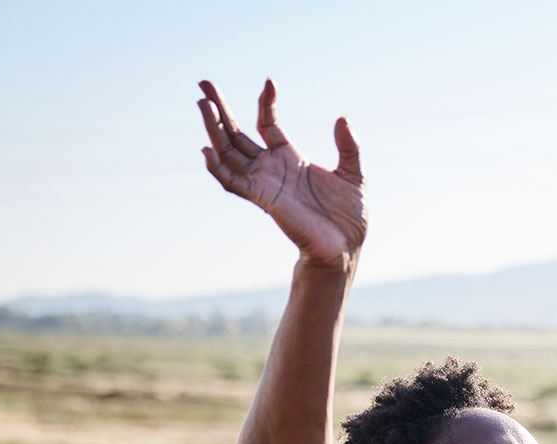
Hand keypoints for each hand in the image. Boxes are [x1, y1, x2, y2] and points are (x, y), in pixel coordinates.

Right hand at [198, 79, 366, 266]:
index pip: (267, 124)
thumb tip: (342, 118)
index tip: (269, 82)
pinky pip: (233, 182)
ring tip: (203, 105)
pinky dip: (218, 168)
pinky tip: (207, 149)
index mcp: (290, 158)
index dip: (265, 103)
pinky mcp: (263, 199)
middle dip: (219, 109)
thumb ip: (349, 147)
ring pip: (229, 152)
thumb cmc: (348, 215)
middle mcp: (271, 168)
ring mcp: (264, 183)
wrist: (346, 247)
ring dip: (214, 130)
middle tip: (203, 83)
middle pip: (237, 133)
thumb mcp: (354, 174)